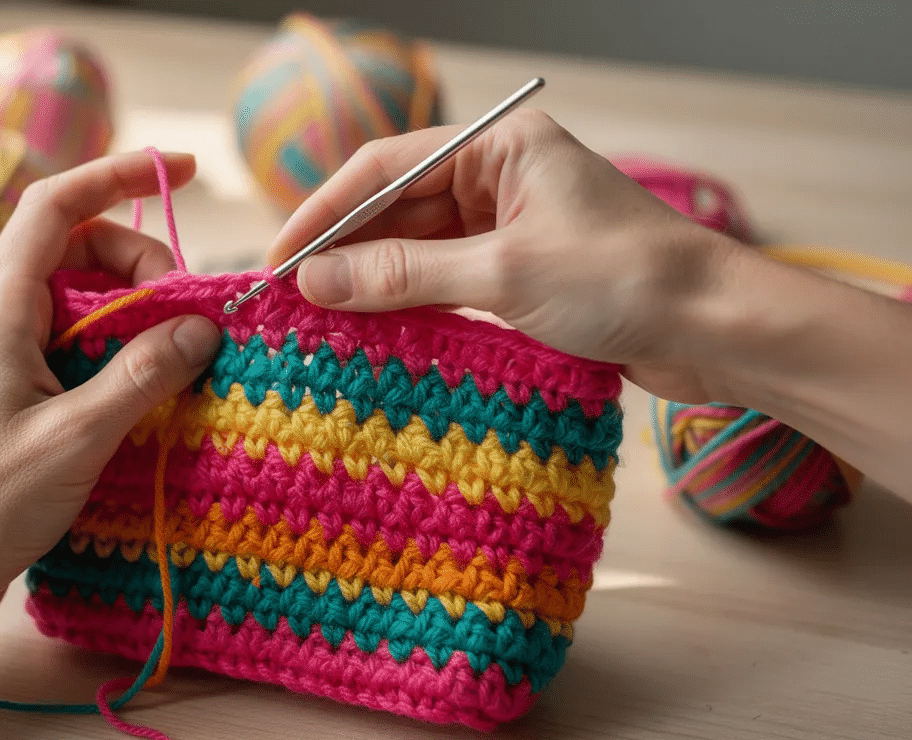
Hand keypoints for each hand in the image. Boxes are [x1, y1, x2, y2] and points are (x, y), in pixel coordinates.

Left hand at [0, 151, 220, 626]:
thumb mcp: (77, 438)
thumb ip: (142, 375)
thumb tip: (201, 328)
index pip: (55, 206)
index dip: (119, 175)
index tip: (182, 171)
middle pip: (73, 249)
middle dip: (138, 265)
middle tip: (187, 318)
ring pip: (72, 298)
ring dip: (128, 312)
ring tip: (171, 359)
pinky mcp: (1, 387)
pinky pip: (63, 341)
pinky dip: (109, 349)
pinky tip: (138, 390)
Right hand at [268, 109, 740, 402]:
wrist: (718, 332)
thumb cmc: (627, 281)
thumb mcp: (503, 274)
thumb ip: (404, 276)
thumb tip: (315, 281)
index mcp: (501, 147)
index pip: (386, 169)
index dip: (325, 214)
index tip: (280, 260)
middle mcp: (501, 178)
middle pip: (397, 209)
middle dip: (345, 252)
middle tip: (290, 299)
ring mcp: (511, 227)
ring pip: (418, 250)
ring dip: (373, 283)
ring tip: (321, 321)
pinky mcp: (522, 274)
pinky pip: (446, 282)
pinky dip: (410, 305)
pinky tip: (374, 332)